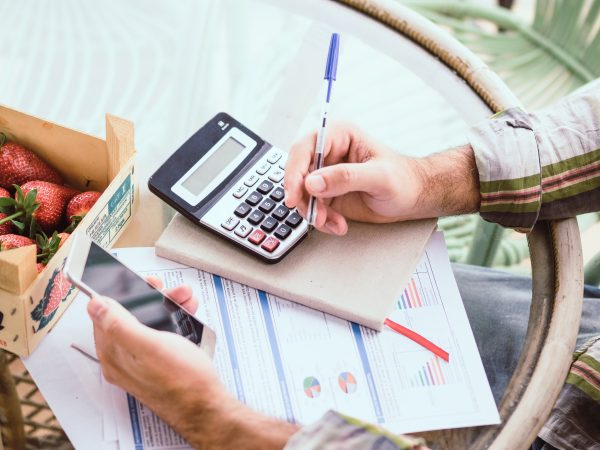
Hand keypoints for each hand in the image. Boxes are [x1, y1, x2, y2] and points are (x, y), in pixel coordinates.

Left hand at [87, 280, 297, 448]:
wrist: (207, 406)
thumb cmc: (182, 380)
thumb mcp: (149, 346)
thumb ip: (119, 324)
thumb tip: (95, 305)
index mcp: (114, 353)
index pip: (104, 315)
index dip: (120, 294)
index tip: (137, 283)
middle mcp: (124, 359)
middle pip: (128, 317)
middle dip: (149, 298)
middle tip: (167, 289)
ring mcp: (142, 362)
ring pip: (148, 324)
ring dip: (165, 307)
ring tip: (185, 300)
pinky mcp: (159, 364)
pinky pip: (161, 335)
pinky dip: (173, 322)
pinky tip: (187, 316)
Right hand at [284, 124, 479, 234]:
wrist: (414, 198)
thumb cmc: (404, 180)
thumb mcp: (378, 178)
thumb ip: (345, 177)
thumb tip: (312, 182)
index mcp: (339, 136)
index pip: (304, 148)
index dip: (294, 171)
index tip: (294, 194)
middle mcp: (328, 153)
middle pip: (298, 172)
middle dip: (304, 197)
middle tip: (315, 215)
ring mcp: (326, 175)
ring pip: (302, 193)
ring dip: (314, 212)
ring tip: (333, 223)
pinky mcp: (327, 194)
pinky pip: (312, 207)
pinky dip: (322, 220)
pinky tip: (339, 225)